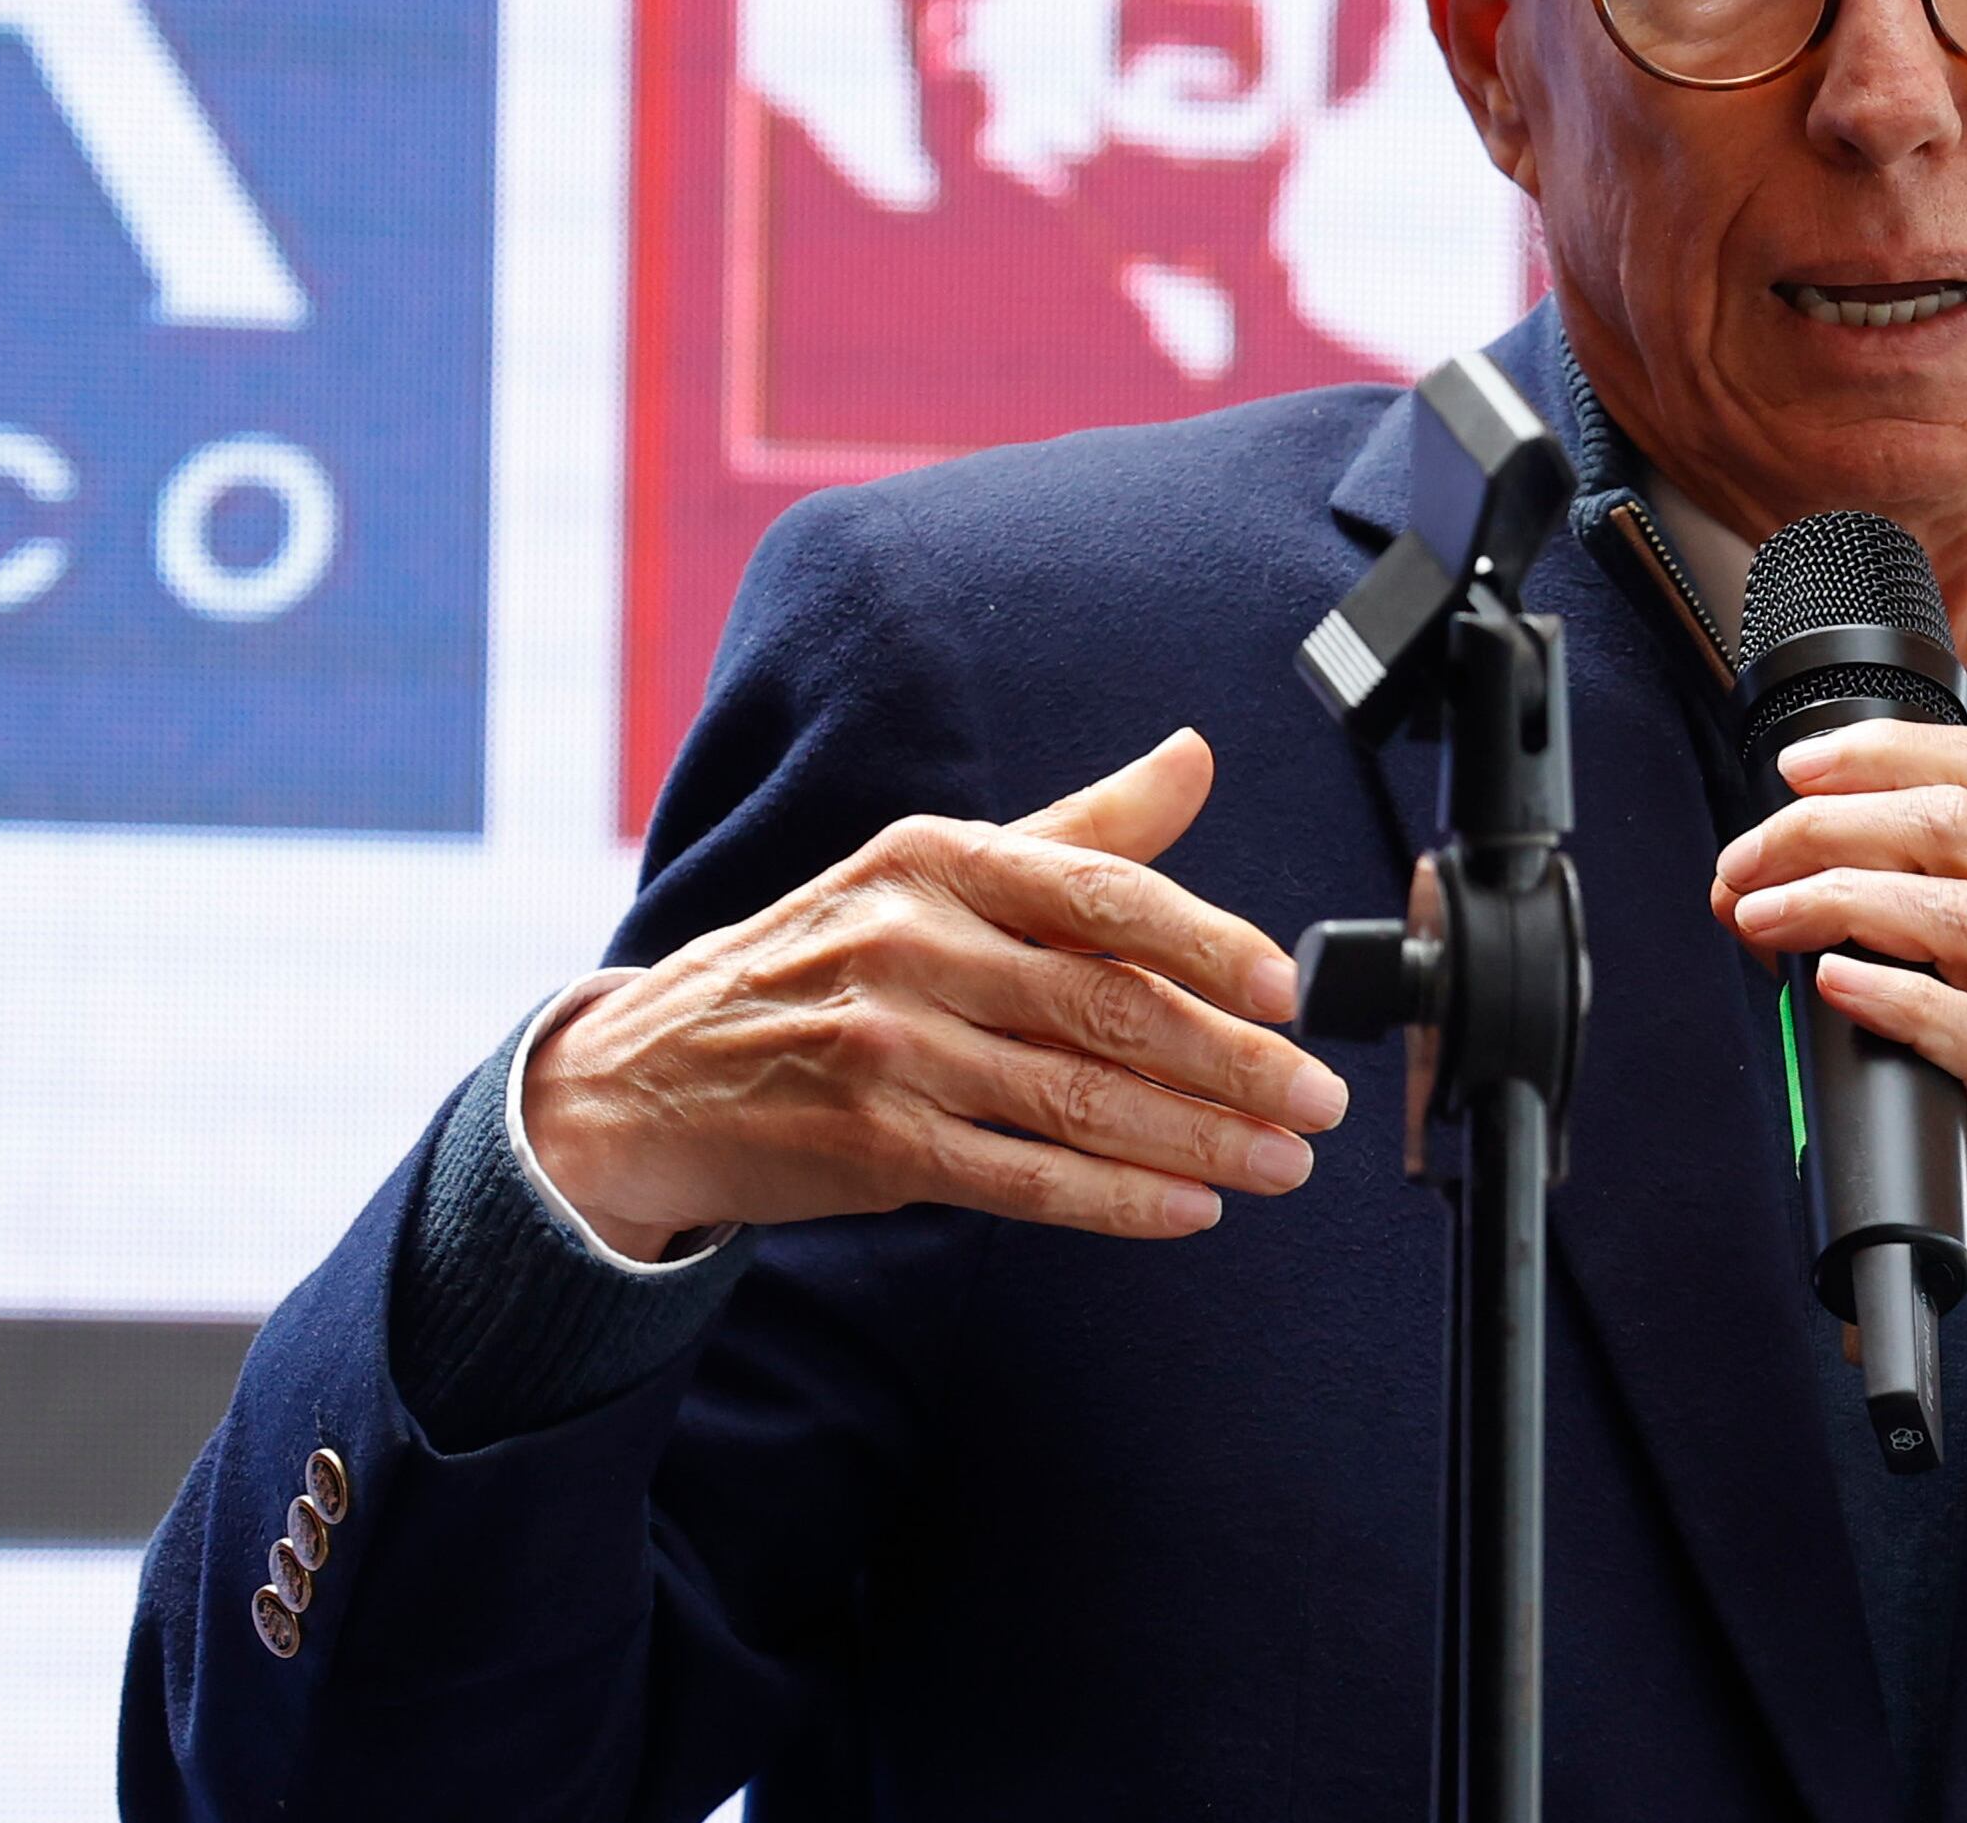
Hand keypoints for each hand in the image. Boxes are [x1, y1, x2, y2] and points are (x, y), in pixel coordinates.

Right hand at [526, 730, 1348, 1258]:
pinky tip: (1190, 1209)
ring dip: (1200, 1140)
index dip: (1208, 943)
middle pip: (1107, 1005)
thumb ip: (1078, 830)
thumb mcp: (931, 871)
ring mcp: (888, 1050)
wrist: (650, 1072)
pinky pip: (1023, 1177)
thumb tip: (1194, 757)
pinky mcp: (874, 1146)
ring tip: (1284, 1162)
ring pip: (1079, 1099)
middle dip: (1233, 1061)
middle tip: (1317, 1099)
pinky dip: (1118, 1200)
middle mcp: (912, 944)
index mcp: (938, 860)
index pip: (1102, 895)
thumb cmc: (823, 960)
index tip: (1290, 988)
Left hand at [1709, 722, 1966, 1432]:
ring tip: (1759, 917)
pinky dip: (1888, 993)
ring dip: (1835, 895)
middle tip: (1746, 859)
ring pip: (1956, 904)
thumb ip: (1960, 949)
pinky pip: (1965, 1024)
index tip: (1797, 768)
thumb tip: (1830, 913)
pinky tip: (1830, 985)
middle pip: (1952, 819)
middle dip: (1827, 820)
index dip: (1882, 751)